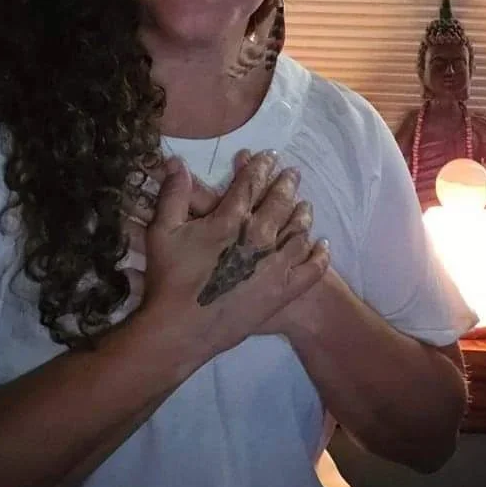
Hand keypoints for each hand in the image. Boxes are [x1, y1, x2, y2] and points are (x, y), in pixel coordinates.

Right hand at [135, 154, 328, 366]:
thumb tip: (176, 161)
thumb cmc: (169, 280)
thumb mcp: (162, 231)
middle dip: (287, 184)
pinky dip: (320, 254)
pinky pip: (312, 269)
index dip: (261, 166)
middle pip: (280, 202)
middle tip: (293, 173)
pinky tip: (323, 244)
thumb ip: (174, 194)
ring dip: (303, 214)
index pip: (252, 183)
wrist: (180, 330)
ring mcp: (275, 265)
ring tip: (306, 205)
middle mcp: (259, 236)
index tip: (269, 155)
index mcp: (231, 218)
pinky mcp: (283, 292)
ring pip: (299, 231)